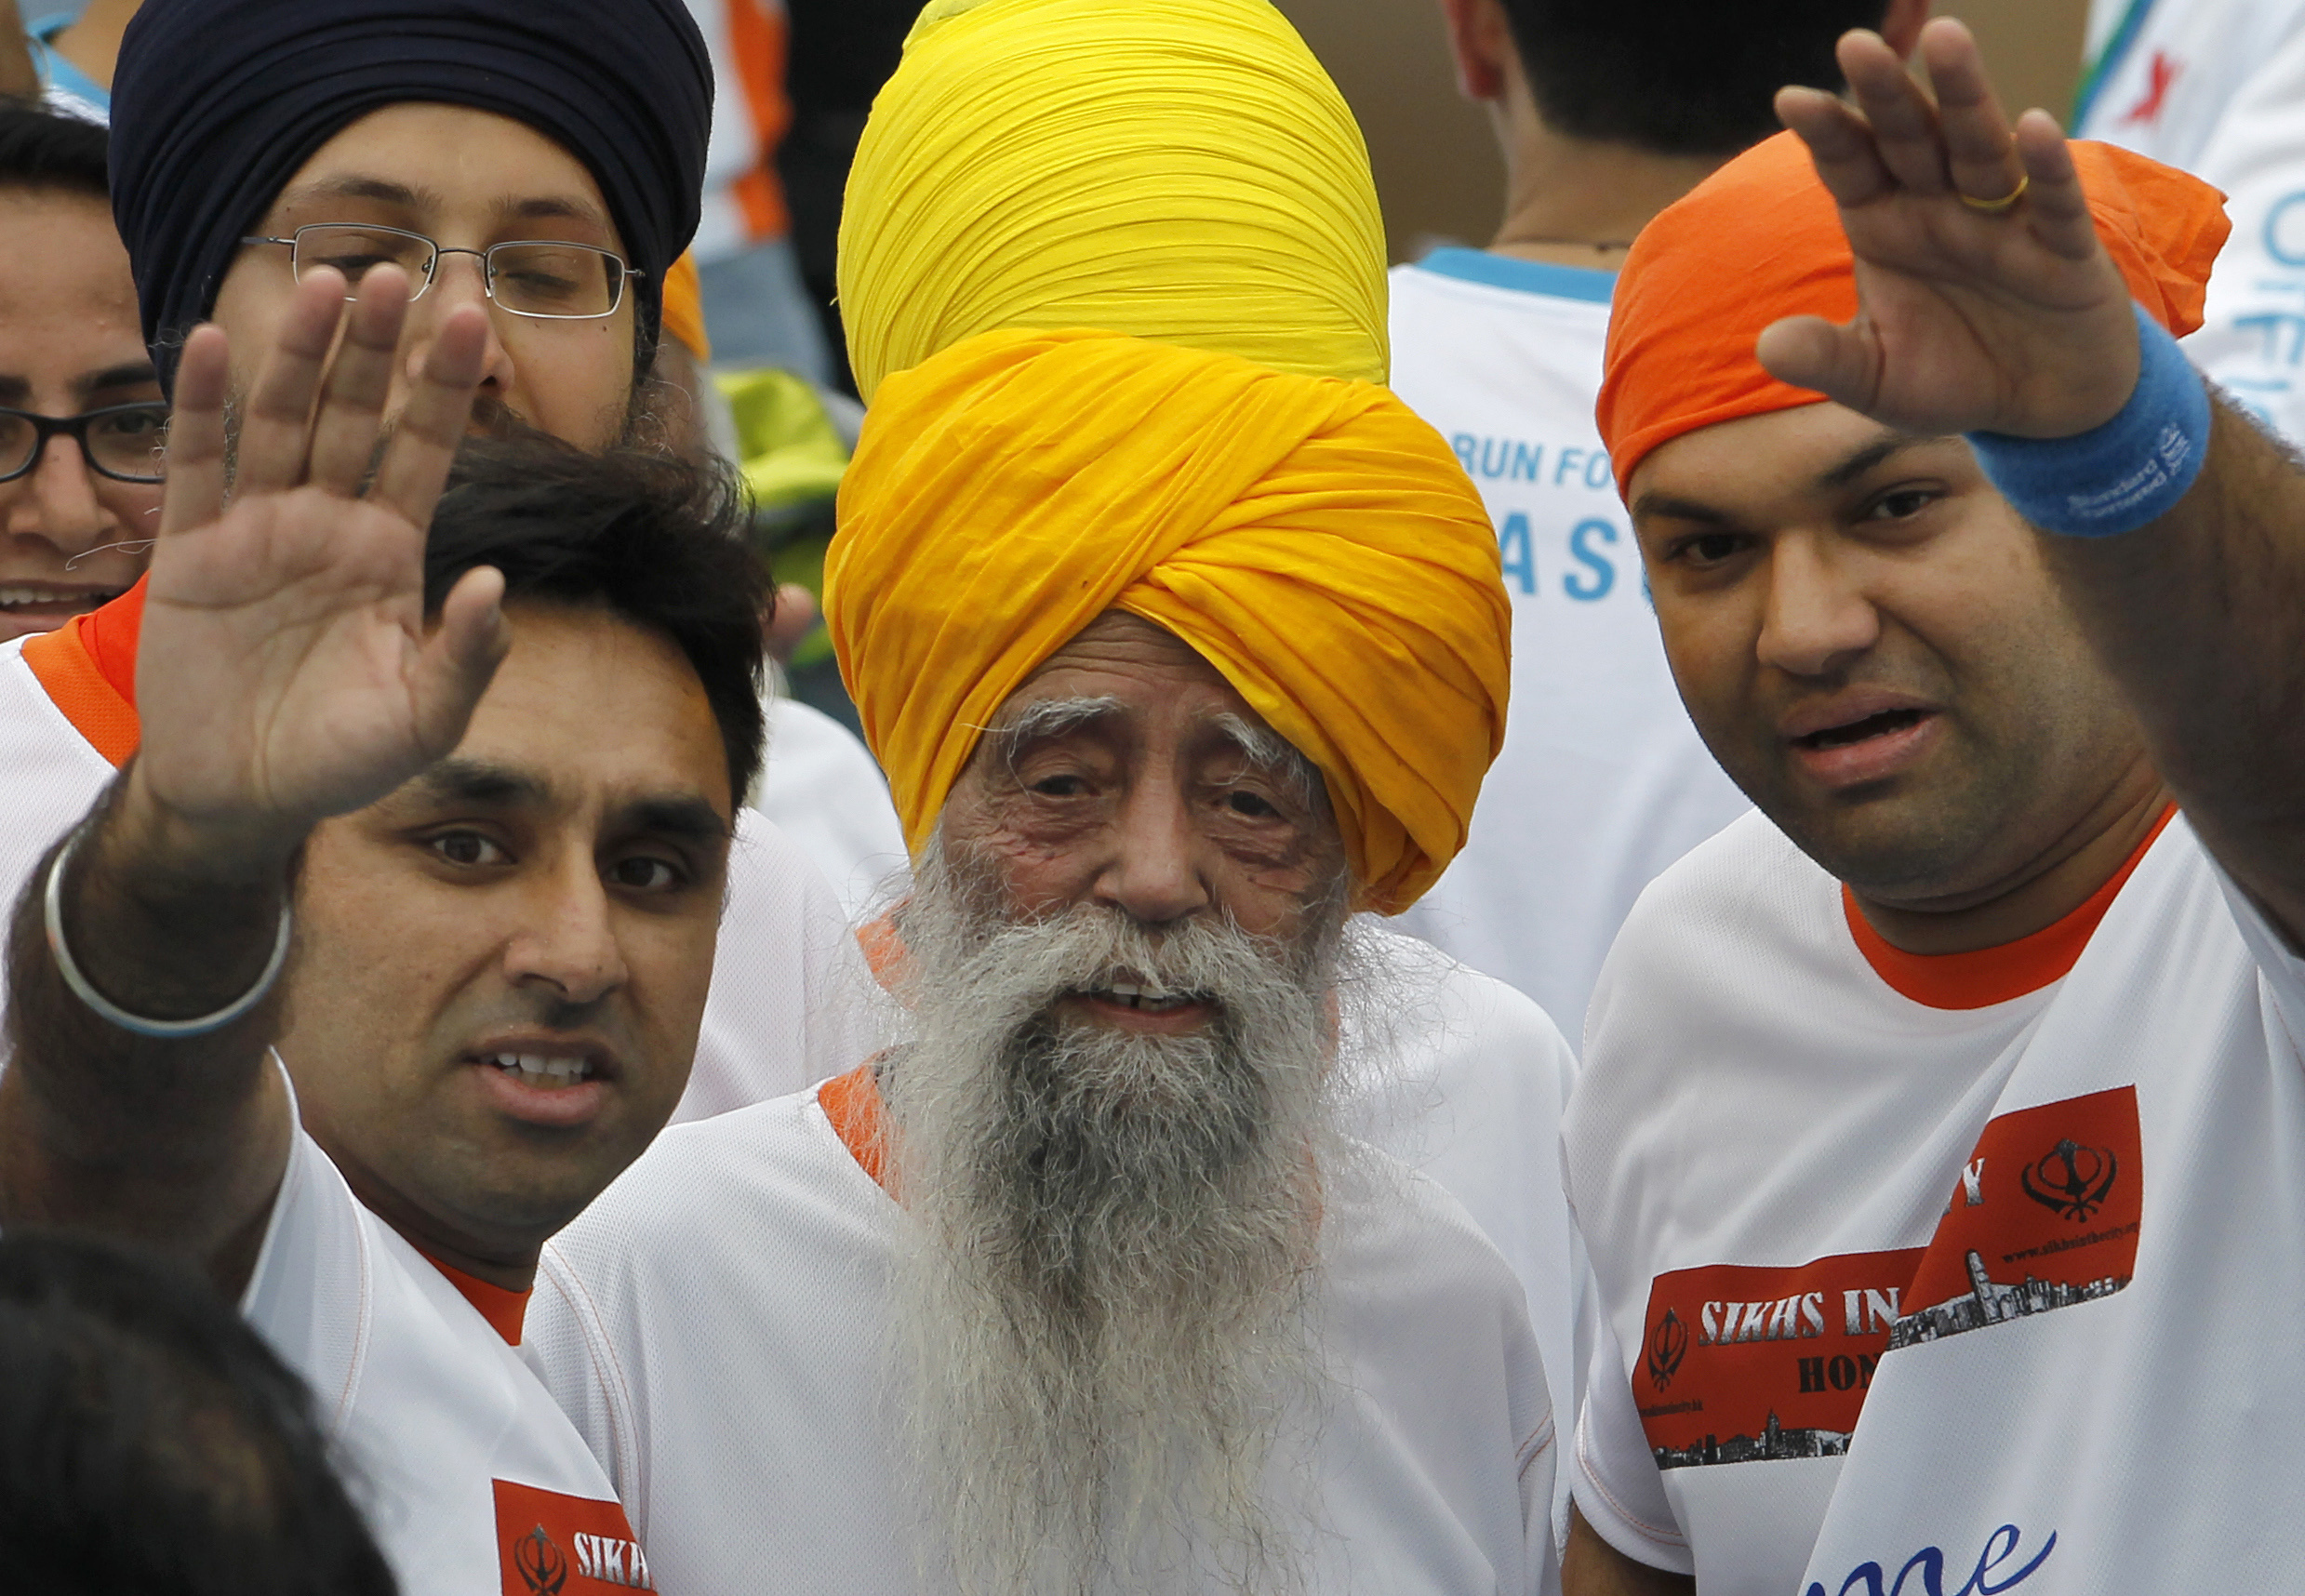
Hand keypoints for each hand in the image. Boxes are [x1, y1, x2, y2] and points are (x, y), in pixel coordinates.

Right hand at [131, 268, 508, 870]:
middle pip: (355, 417)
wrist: (247, 795)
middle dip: (377, 349)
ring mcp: (260, 529)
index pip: (425, 450)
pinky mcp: (193, 551)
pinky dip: (204, 406)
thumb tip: (495, 585)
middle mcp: (329, 524)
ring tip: (326, 285)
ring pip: (282, 423)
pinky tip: (216, 343)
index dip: (445, 388)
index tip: (472, 320)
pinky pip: (198, 467)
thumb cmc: (346, 759)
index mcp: (392, 552)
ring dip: (302, 355)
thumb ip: (465, 657)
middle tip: (397, 274)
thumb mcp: (425, 721)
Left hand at [1760, 18, 2140, 439]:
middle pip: (1910, 140)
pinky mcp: (2066, 251)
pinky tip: (2032, 127)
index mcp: (1887, 227)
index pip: (1851, 168)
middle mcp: (1942, 209)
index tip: (1791, 98)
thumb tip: (1767, 346)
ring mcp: (2005, 222)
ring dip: (1964, 98)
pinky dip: (2046, 170)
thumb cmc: (1953, 379)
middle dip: (1886, 95)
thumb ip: (1828, 361)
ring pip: (1980, 149)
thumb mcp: (1878, 382)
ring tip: (1945, 39)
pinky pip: (2054, 205)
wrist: (2042, 412)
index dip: (1826, 134)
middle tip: (1856, 44)